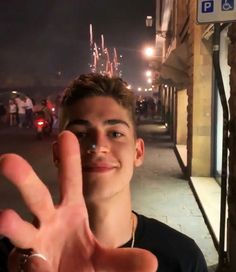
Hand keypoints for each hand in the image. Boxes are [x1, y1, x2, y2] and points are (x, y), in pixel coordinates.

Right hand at [0, 131, 157, 270]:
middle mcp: (50, 222)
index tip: (66, 134)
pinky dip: (30, 266)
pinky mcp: (28, 265)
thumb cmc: (84, 264)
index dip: (69, 159)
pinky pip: (25, 263)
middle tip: (7, 159)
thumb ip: (124, 261)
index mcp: (71, 212)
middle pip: (37, 196)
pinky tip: (38, 268)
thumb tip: (152, 263)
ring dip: (12, 224)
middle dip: (24, 177)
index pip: (71, 181)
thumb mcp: (105, 260)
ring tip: (4, 218)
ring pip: (20, 231)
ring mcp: (36, 243)